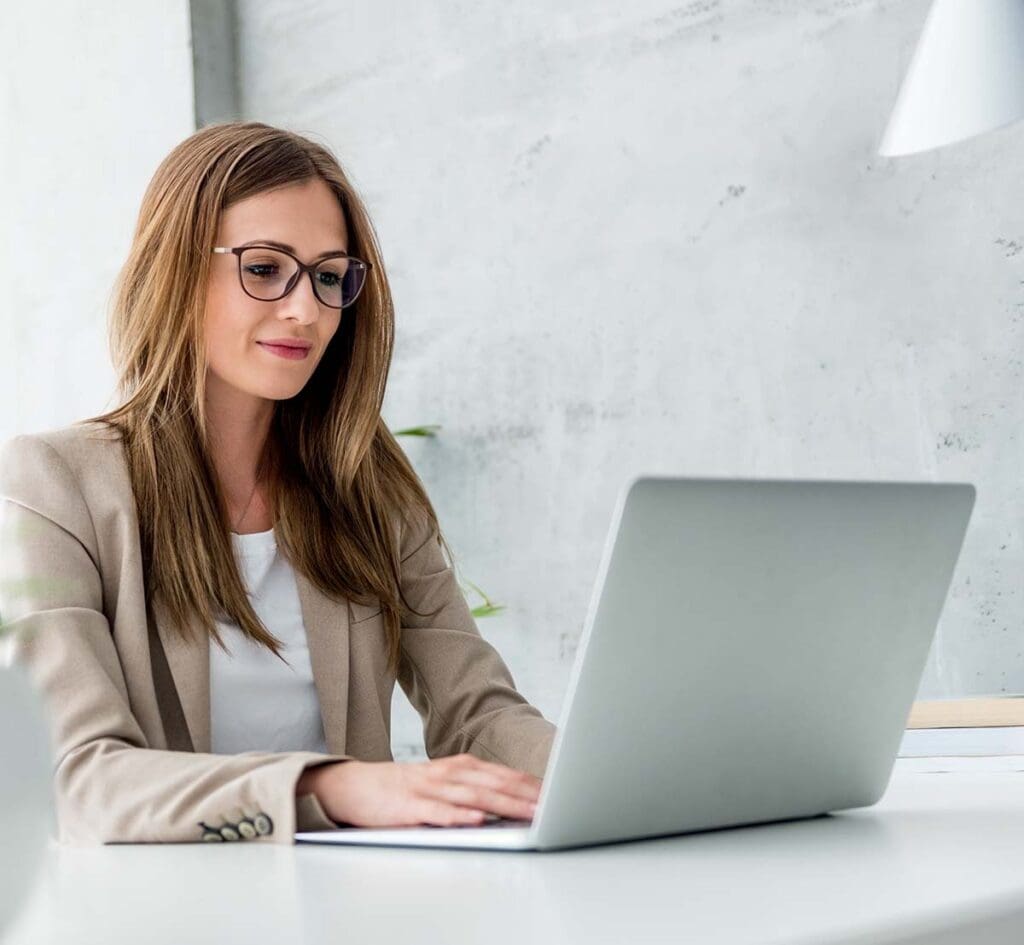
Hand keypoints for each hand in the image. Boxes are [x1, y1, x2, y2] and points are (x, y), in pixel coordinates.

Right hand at [297, 753, 541, 827]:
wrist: (353, 786)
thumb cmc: (404, 790)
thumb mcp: (443, 785)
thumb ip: (474, 791)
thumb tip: (513, 803)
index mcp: (460, 767)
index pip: (504, 775)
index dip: (531, 785)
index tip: (559, 793)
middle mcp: (448, 773)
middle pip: (494, 783)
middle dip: (526, 795)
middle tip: (554, 804)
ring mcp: (428, 788)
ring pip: (472, 797)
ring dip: (502, 805)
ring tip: (528, 813)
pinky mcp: (408, 806)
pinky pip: (437, 812)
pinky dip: (458, 816)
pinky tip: (476, 821)